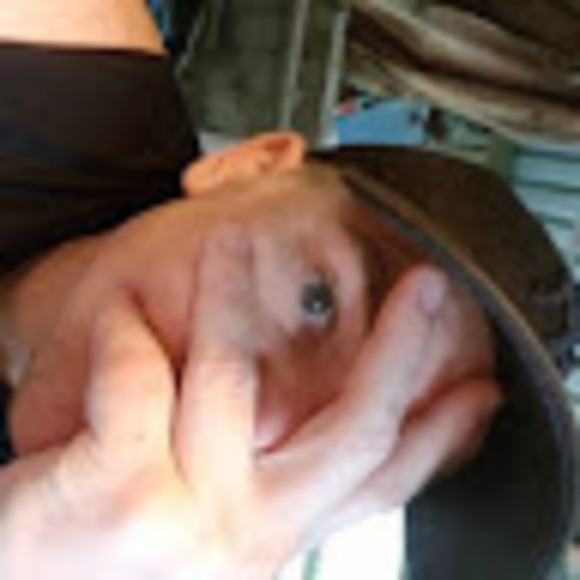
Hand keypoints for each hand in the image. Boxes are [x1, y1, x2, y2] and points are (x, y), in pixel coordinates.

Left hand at [0, 228, 498, 579]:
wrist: (14, 572)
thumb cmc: (101, 531)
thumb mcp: (207, 506)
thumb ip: (270, 469)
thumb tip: (329, 408)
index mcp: (275, 534)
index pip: (381, 482)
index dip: (441, 437)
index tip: (479, 392)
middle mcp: (250, 539)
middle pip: (356, 432)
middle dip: (405, 348)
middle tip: (430, 284)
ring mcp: (191, 522)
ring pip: (236, 375)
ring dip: (232, 293)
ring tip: (233, 240)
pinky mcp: (125, 491)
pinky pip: (139, 368)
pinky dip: (126, 325)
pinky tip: (120, 311)